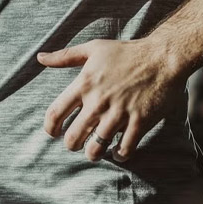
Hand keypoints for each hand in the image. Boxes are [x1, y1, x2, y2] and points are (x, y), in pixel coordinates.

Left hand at [39, 38, 183, 162]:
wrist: (163, 57)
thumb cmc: (127, 51)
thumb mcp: (93, 48)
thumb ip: (65, 56)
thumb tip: (40, 58)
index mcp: (84, 84)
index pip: (55, 114)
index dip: (50, 128)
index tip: (54, 132)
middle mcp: (98, 102)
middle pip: (73, 138)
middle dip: (72, 145)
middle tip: (77, 143)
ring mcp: (119, 113)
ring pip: (96, 148)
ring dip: (94, 154)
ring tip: (96, 151)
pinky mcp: (139, 122)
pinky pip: (124, 149)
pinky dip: (119, 155)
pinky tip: (118, 152)